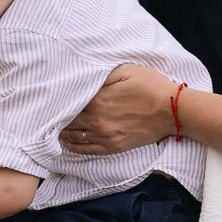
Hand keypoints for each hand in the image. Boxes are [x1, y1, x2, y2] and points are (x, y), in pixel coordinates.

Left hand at [59, 64, 175, 155]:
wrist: (172, 110)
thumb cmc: (150, 87)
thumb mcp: (125, 71)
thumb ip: (100, 75)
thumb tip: (82, 78)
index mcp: (97, 100)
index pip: (69, 102)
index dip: (60, 100)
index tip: (52, 98)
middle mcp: (97, 120)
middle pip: (68, 120)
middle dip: (58, 116)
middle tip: (48, 113)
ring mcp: (105, 136)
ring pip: (74, 137)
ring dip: (62, 132)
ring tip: (55, 127)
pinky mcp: (114, 147)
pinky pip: (86, 150)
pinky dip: (73, 146)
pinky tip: (67, 142)